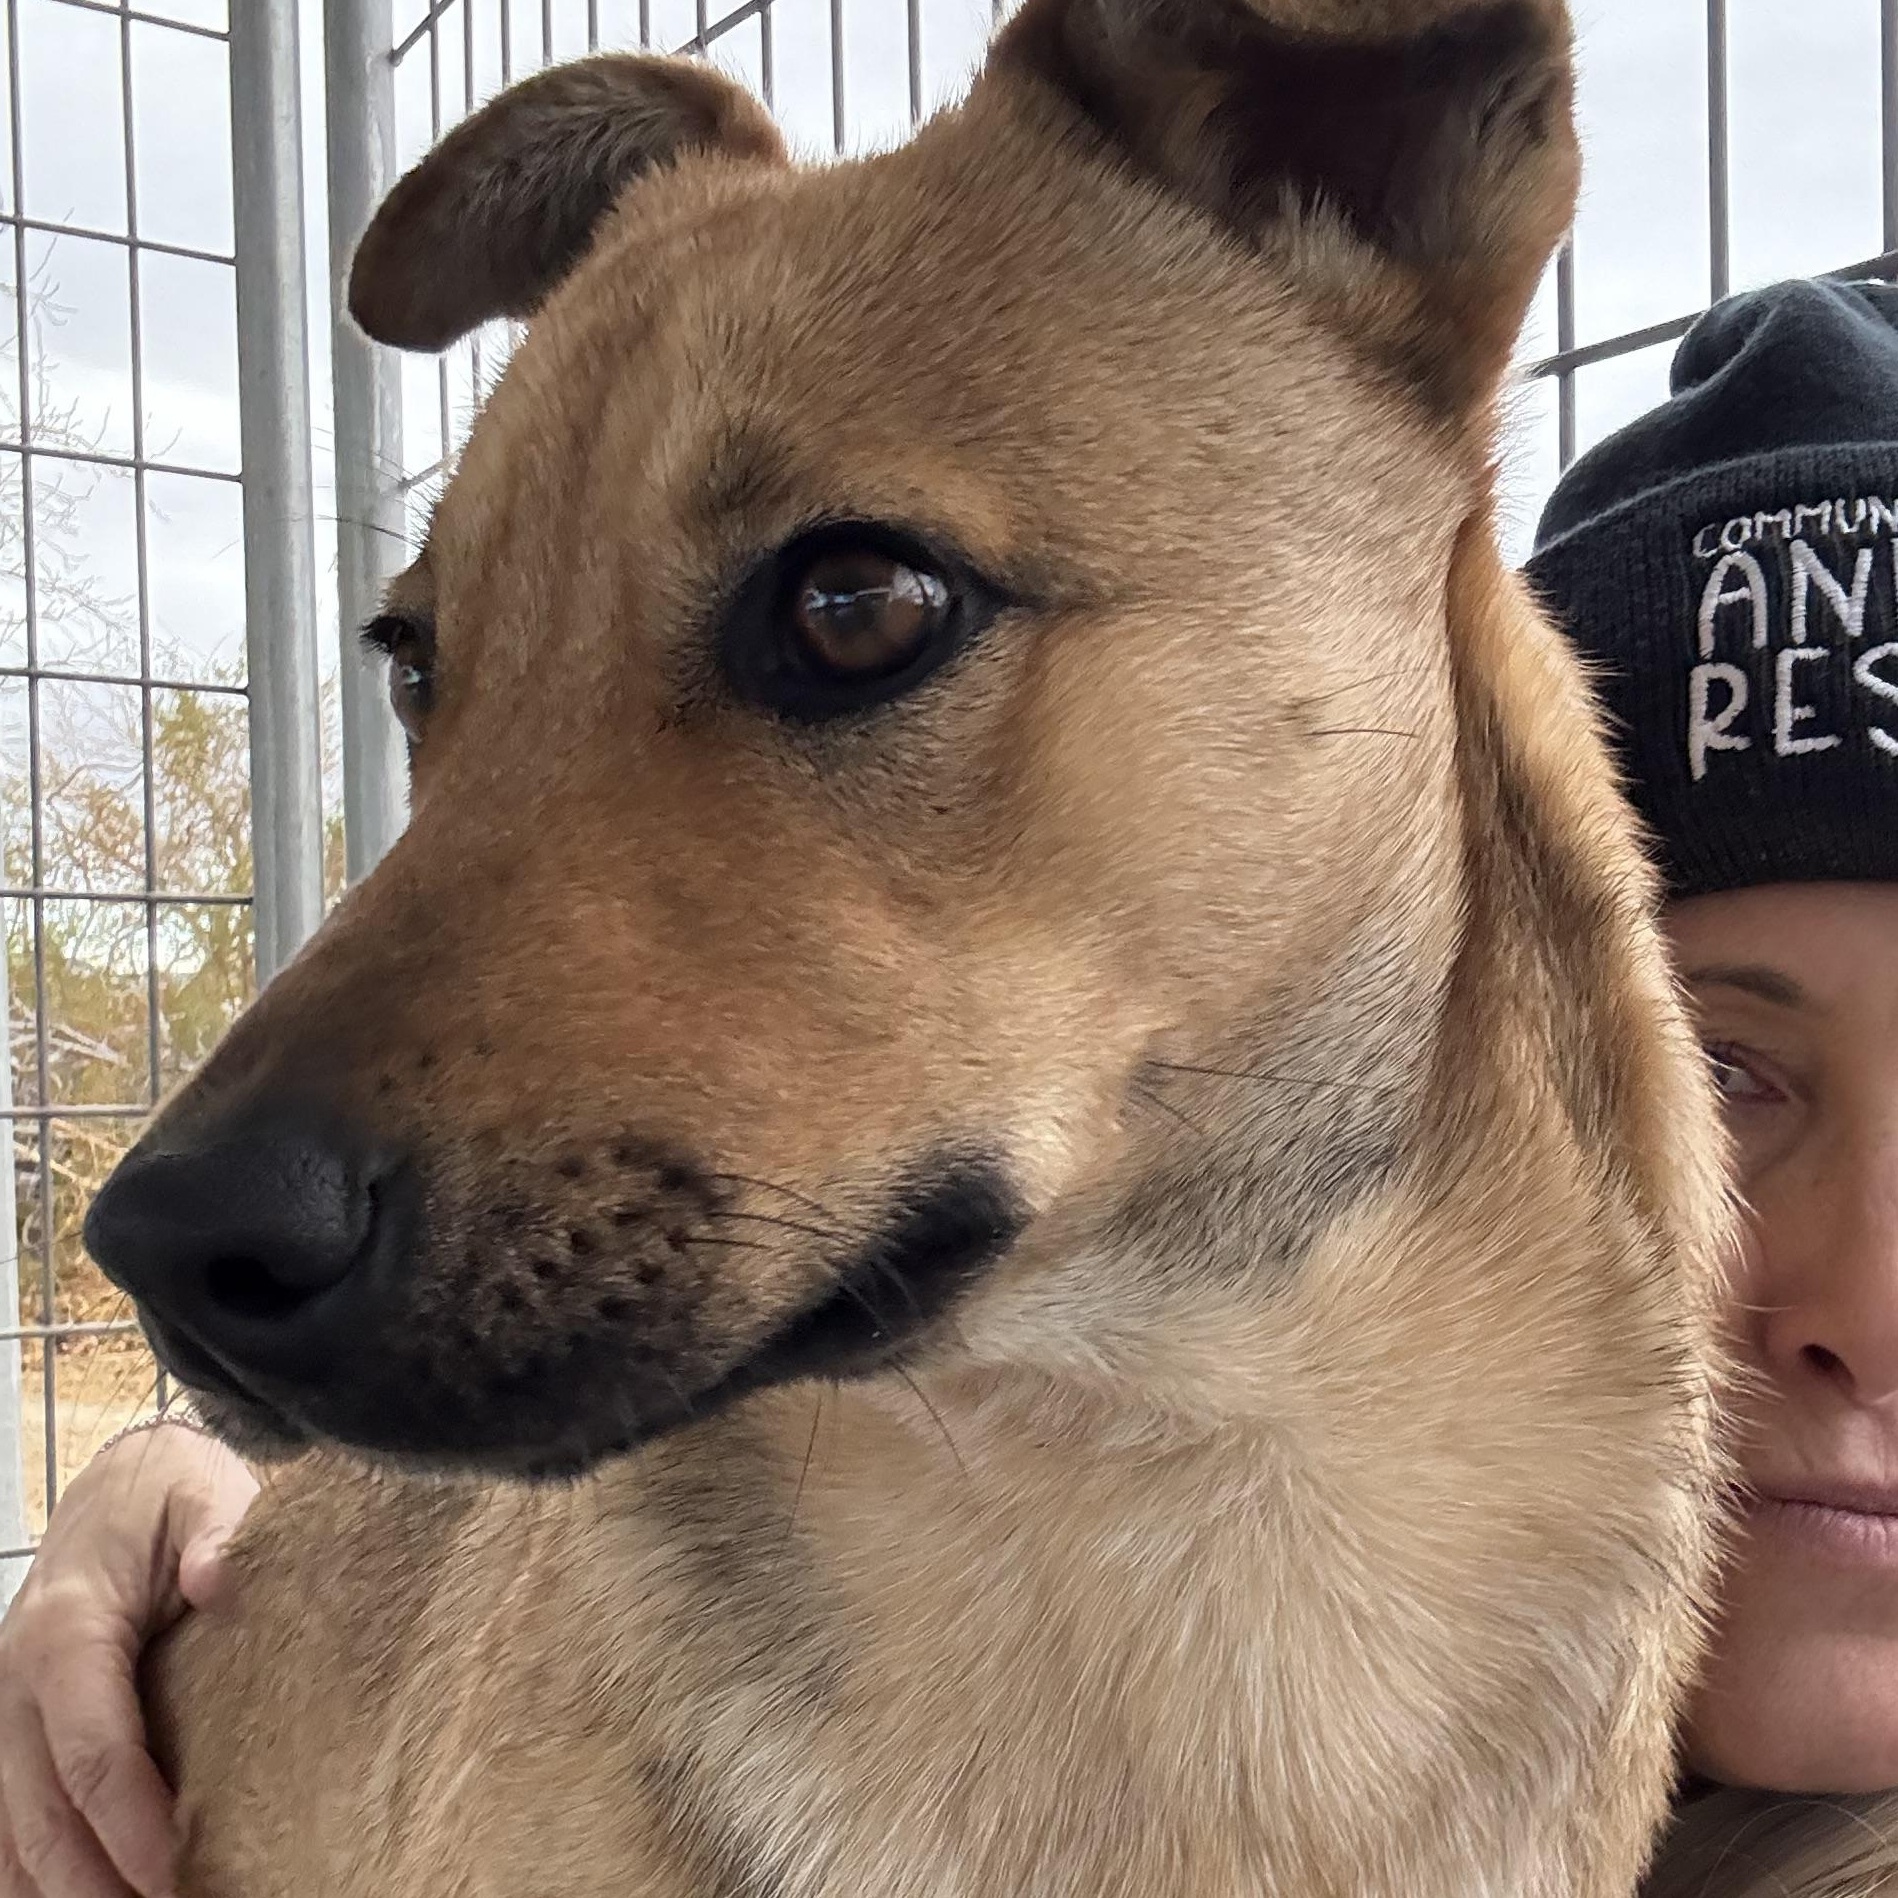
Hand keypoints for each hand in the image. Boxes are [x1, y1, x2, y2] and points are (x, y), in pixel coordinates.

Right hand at [0, 1421, 257, 1896]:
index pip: (93, 1752)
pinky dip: (41, 1879)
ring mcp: (4, 1719)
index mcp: (64, 1633)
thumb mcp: (202, 1493)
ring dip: (70, 1893)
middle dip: (102, 1886)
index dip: (133, 1825)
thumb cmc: (166, 1498)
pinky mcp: (13, 1740)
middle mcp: (16, 1686)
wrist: (116, 1491)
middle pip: (45, 1818)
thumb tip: (220, 1577)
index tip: (181, 1874)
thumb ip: (217, 1532)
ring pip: (16, 1839)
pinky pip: (10, 1830)